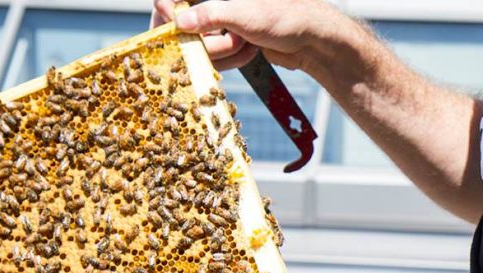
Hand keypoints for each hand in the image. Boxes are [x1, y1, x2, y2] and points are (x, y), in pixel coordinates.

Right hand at [150, 0, 348, 72]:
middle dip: (208, 41)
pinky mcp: (228, 40)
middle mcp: (215, 2)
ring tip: (247, 43)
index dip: (170, 12)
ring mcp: (220, 21)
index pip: (171, 0)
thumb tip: (180, 21)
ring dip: (223, 52)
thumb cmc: (285, 17)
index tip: (178, 28)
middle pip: (184, 26)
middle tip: (234, 40)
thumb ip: (210, 15)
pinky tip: (249, 51)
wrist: (312, 40)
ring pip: (200, 45)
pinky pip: (215, 56)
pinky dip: (230, 58)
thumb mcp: (244, 15)